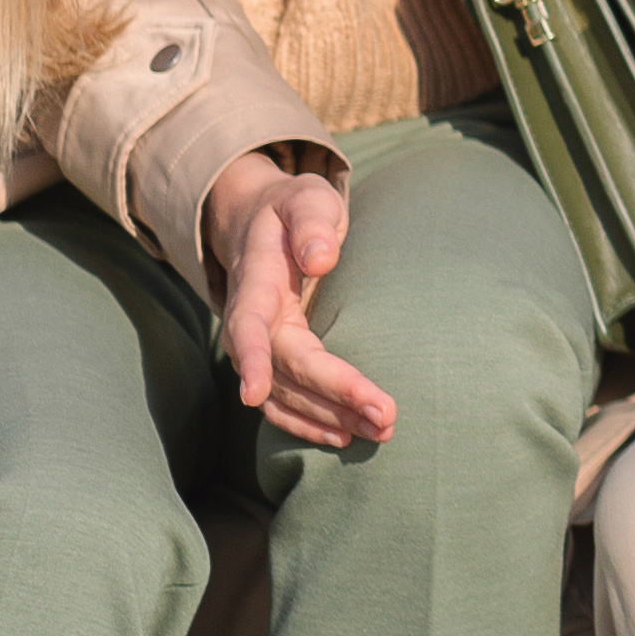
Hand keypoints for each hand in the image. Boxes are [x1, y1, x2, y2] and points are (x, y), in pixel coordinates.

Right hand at [205, 147, 394, 448]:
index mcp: (255, 283)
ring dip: (329, 417)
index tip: (252, 395)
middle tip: (385, 417)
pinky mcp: (275, 360)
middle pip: (285, 369)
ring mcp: (262, 345)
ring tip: (380, 432)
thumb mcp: (304, 199)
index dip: (253, 360)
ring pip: (286, 394)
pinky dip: (310, 422)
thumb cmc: (292, 209)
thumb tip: (320, 258)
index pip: (249, 327)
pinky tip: (344, 436)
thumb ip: (312, 224)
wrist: (264, 223)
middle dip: (332, 396)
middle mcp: (253, 322)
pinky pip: (285, 401)